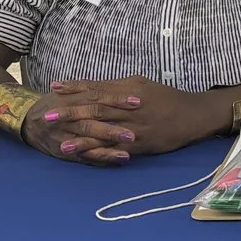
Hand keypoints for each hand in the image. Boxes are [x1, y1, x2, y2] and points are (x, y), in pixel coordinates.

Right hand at [23, 84, 137, 166]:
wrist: (26, 122)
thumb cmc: (56, 104)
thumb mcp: (70, 92)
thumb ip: (93, 89)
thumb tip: (124, 83)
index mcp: (72, 98)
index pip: (97, 96)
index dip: (117, 99)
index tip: (137, 101)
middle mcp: (67, 117)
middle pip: (92, 120)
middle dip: (113, 126)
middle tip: (136, 131)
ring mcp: (65, 135)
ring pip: (88, 140)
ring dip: (108, 145)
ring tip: (128, 151)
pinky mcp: (64, 151)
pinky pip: (85, 156)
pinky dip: (102, 158)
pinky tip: (119, 159)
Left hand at [46, 76, 229, 160]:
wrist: (193, 116)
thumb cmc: (167, 98)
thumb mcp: (142, 84)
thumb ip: (118, 86)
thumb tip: (96, 86)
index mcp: (128, 90)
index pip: (96, 88)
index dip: (74, 88)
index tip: (54, 88)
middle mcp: (128, 108)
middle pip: (94, 109)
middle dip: (70, 112)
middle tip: (48, 115)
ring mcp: (133, 128)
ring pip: (103, 131)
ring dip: (80, 136)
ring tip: (59, 142)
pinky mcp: (140, 145)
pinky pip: (116, 149)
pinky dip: (99, 152)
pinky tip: (86, 156)